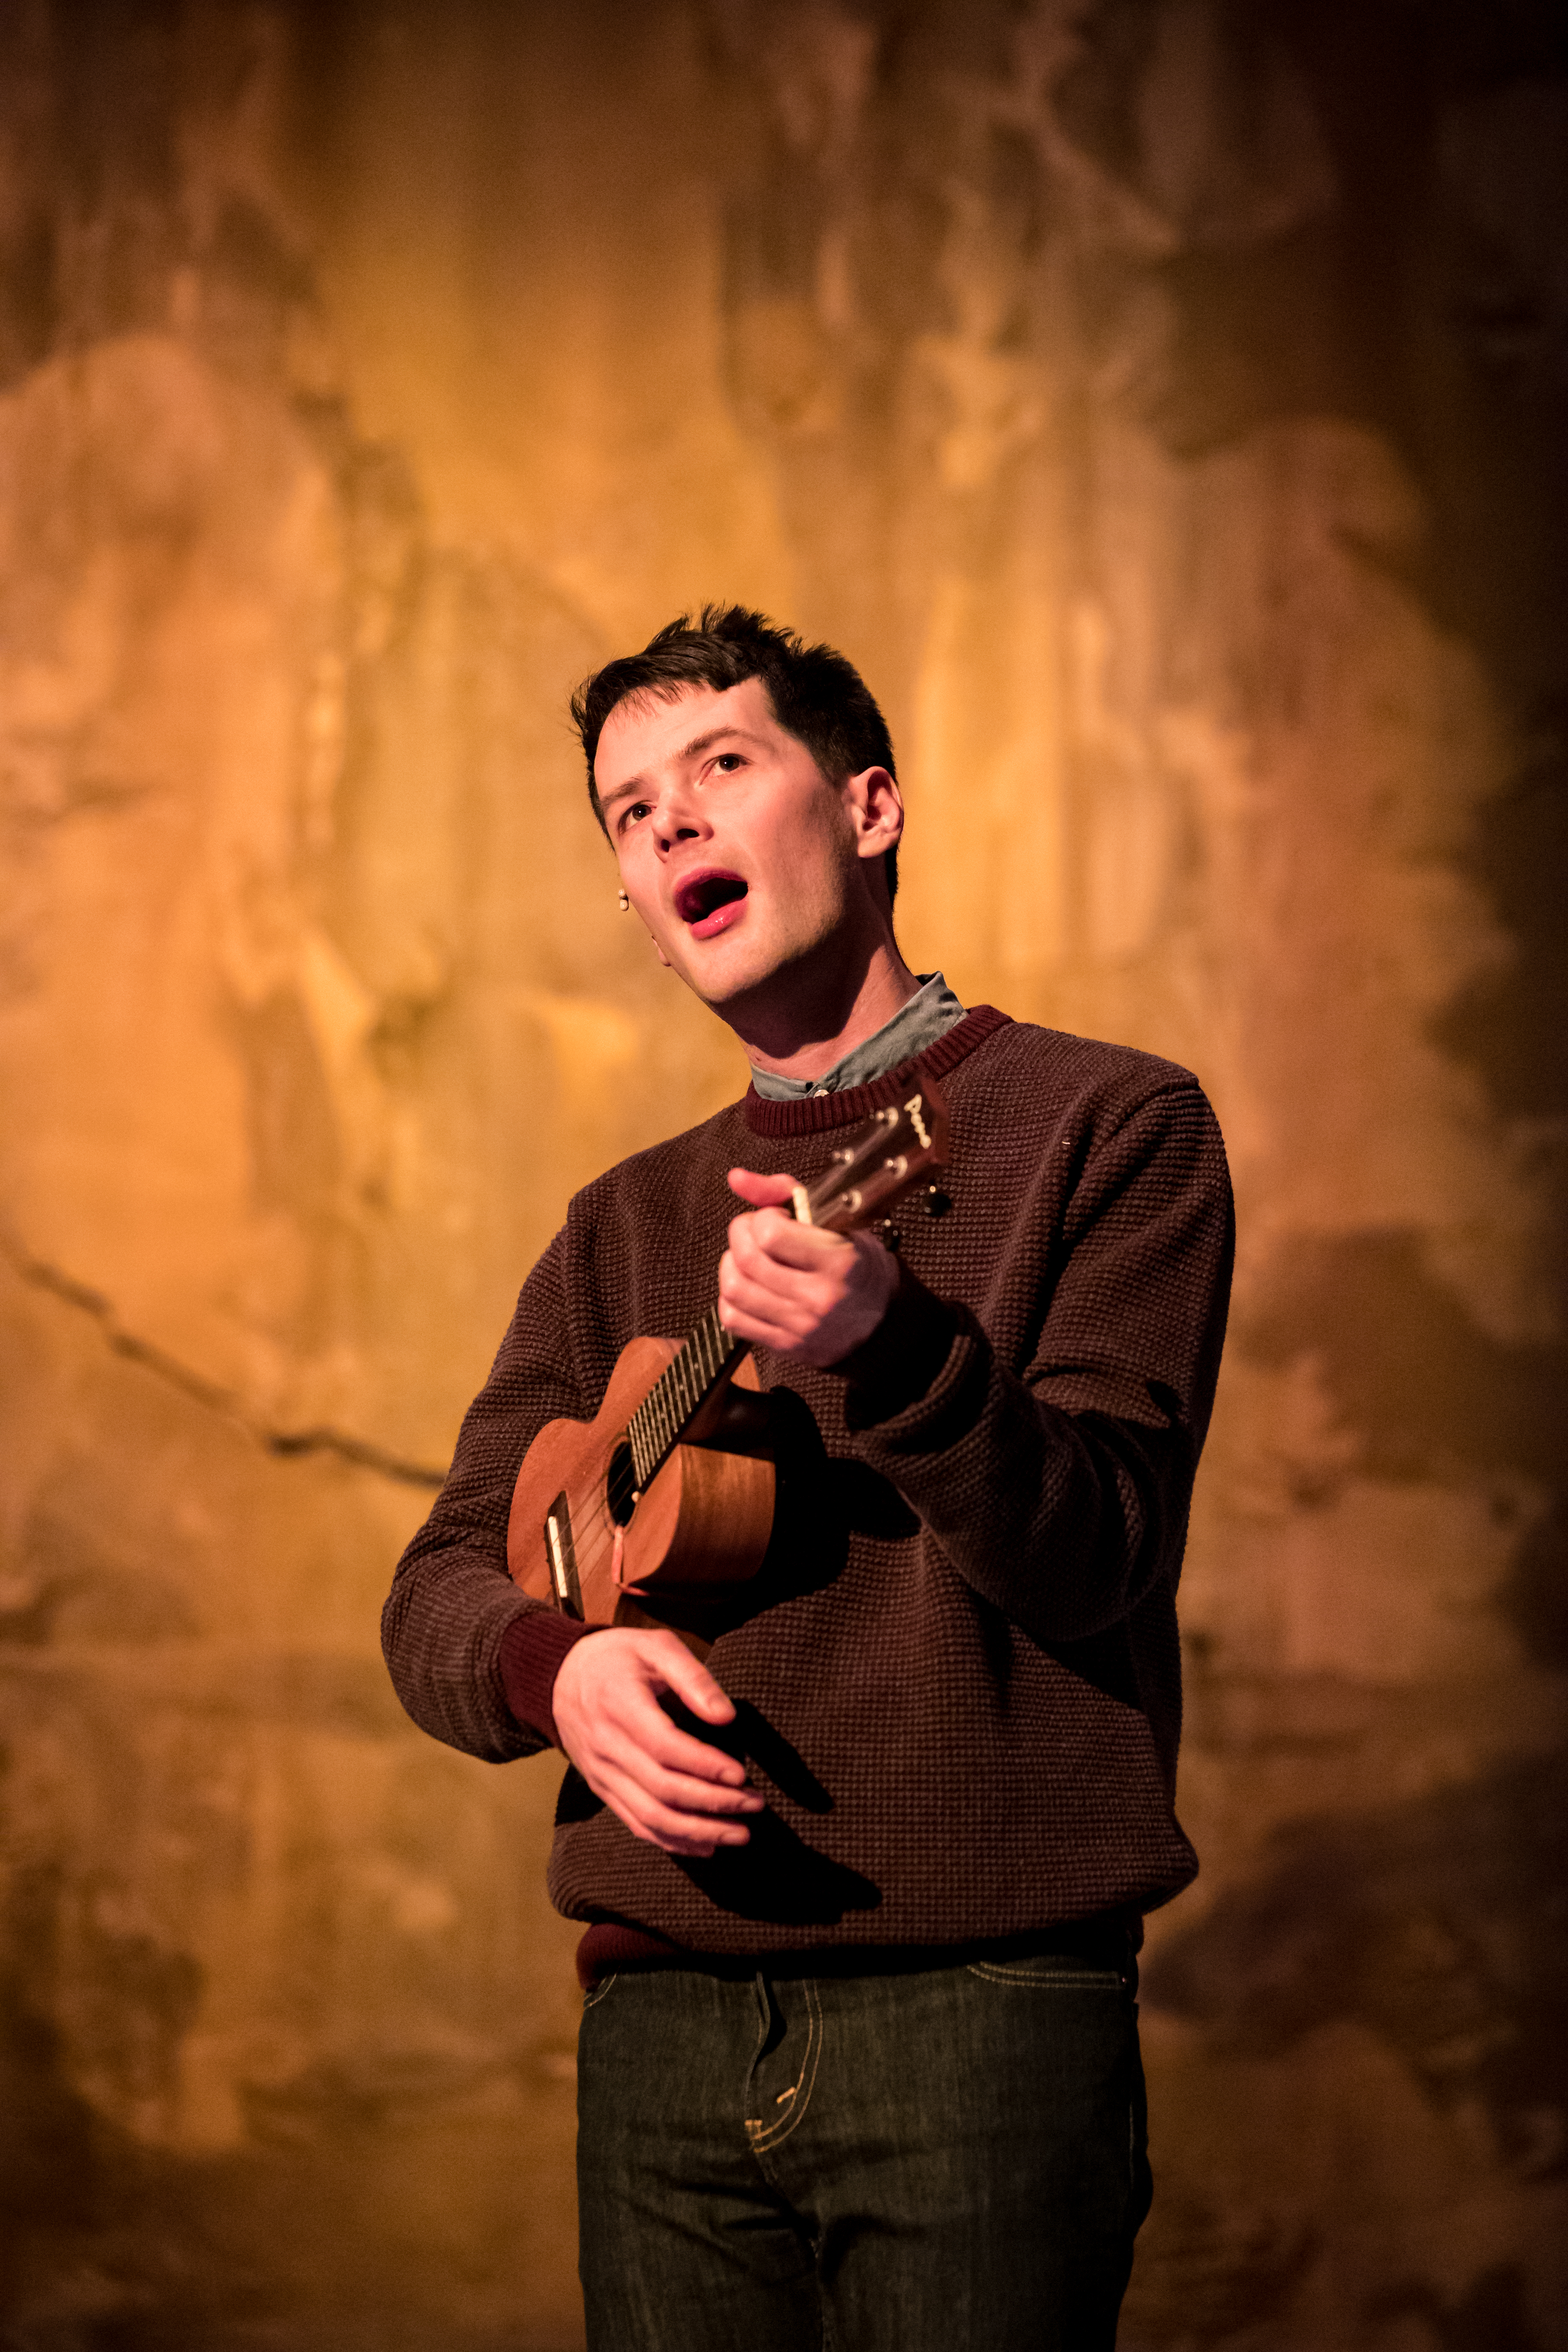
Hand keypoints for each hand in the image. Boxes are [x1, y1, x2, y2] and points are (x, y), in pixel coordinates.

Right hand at [550, 1629, 764, 1856]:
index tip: (741, 1774)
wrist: (558, 1676)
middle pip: (662, 1789)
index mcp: (619, 1705)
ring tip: (740, 1833)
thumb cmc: (617, 1657)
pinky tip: (706, 1845)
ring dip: (698, 1830)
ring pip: (651, 1816)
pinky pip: (636, 1823)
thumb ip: (693, 1678)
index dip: (704, 1765)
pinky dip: (672, 1841)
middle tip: (755, 1805)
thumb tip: (726, 1717)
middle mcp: (606, 1747)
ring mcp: (601, 1774)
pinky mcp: (601, 1789)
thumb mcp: (655, 1647)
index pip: (665, 1747)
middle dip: (713, 1803)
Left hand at [719, 1168, 898, 1365]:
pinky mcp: (785, 1345)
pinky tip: (749, 1286)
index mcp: (838, 1262)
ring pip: (735, 1290)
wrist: (884, 1324)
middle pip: (748, 1260)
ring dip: (732, 1265)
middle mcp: (818, 1297)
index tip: (777, 1217)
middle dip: (741, 1234)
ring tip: (749, 1258)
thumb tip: (737, 1178)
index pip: (771, 1235)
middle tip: (754, 1231)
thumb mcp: (838, 1223)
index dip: (764, 1217)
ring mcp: (799, 1325)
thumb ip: (786, 1194)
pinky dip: (731, 1298)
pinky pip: (734, 1319)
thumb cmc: (860, 1269)